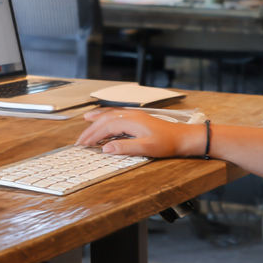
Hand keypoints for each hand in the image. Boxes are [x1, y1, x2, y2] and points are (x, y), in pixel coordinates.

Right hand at [76, 109, 202, 157]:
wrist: (182, 137)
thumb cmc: (167, 143)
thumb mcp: (146, 148)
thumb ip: (125, 147)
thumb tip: (105, 148)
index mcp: (131, 121)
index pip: (105, 127)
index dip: (93, 136)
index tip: (83, 144)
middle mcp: (130, 115)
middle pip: (105, 120)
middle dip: (91, 129)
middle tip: (80, 140)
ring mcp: (134, 115)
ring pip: (110, 115)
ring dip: (97, 120)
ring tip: (85, 122)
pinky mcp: (138, 118)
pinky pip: (117, 115)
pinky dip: (106, 116)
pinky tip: (104, 118)